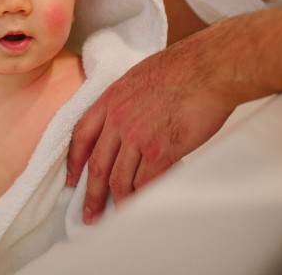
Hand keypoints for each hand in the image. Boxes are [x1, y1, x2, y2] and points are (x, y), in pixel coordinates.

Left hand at [66, 31, 239, 223]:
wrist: (209, 68)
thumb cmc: (184, 67)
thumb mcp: (139, 76)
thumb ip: (128, 100)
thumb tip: (131, 118)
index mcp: (111, 98)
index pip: (81, 135)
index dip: (74, 161)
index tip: (72, 179)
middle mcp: (118, 119)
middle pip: (97, 165)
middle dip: (91, 194)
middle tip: (90, 213)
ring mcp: (138, 136)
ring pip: (119, 179)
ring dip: (118, 201)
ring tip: (119, 214)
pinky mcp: (161, 150)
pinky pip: (145, 182)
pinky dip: (142, 197)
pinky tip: (143, 203)